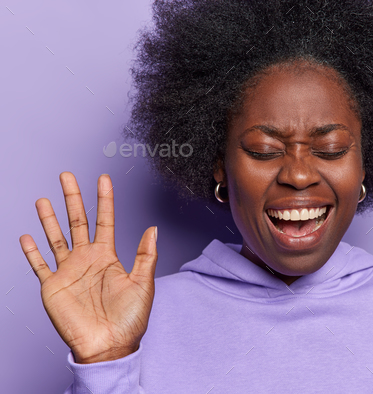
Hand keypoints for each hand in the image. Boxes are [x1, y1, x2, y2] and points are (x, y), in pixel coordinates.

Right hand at [19, 172, 157, 362]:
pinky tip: (26, 236)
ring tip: (44, 199)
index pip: (105, 220)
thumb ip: (145, 255)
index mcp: (108, 256)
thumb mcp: (143, 284)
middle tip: (67, 176)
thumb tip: (153, 228)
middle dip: (73, 198)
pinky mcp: (53, 286)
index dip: (104, 199)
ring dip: (49, 219)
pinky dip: (31, 251)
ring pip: (56, 237)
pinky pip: (39, 265)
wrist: (109, 346)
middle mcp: (87, 259)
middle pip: (77, 221)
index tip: (103, 179)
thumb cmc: (129, 319)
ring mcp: (69, 271)